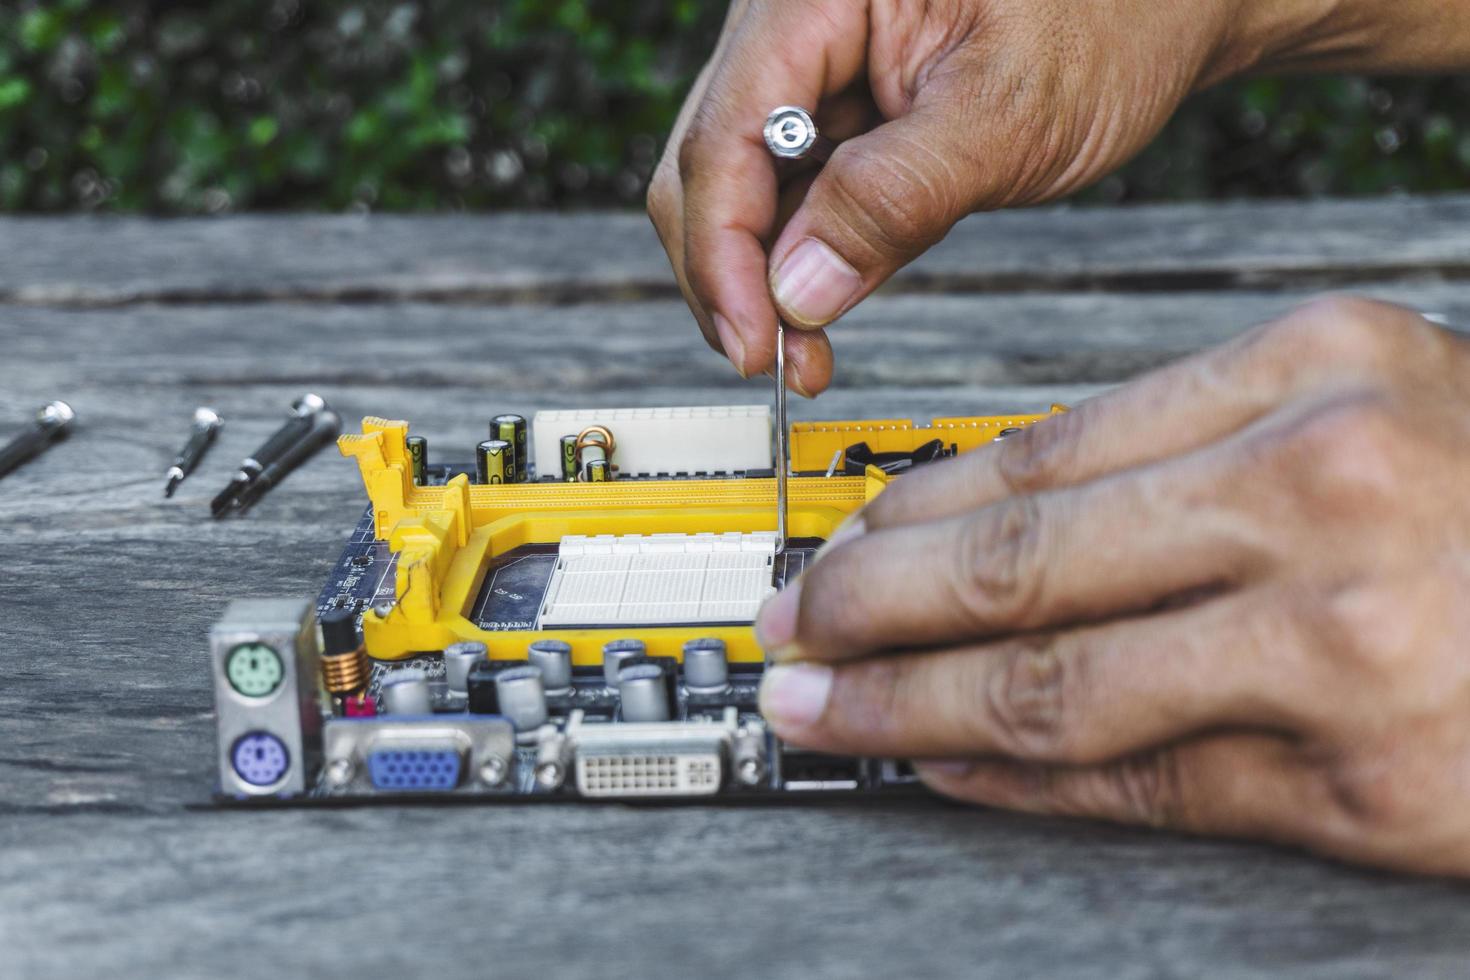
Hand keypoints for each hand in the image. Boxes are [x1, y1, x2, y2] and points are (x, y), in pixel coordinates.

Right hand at [647, 0, 1360, 393]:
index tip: (752, 344)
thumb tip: (798, 292)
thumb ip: (896, 198)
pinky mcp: (841, 116)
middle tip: (775, 362)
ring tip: (805, 356)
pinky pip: (793, 196)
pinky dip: (801, 262)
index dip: (723, 252)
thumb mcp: (1009, 115)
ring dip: (763, 280)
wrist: (1169, 4)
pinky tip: (820, 312)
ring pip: (741, 189)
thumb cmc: (1114, 17)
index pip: (726, 132)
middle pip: (708, 163)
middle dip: (732, 274)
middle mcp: (797, 24)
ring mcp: (814, 71)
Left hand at [754, 296, 1469, 875]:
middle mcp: (1321, 485)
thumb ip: (1185, 454)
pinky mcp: (1363, 778)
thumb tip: (988, 511)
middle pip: (1019, 558)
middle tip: (785, 631)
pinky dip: (1019, 779)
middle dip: (870, 605)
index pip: (1043, 447)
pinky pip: (1141, 778)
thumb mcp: (1365, 413)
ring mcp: (1342, 636)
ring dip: (908, 704)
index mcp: (1313, 369)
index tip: (833, 546)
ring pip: (1051, 676)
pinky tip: (944, 772)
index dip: (908, 511)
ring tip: (821, 711)